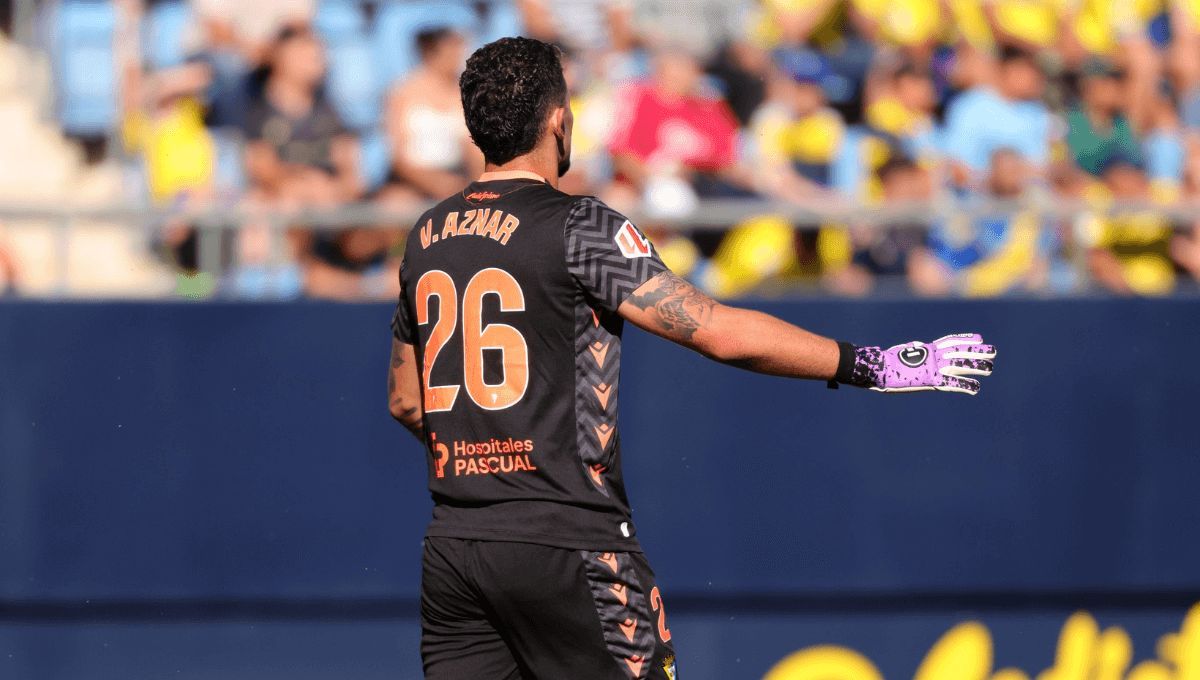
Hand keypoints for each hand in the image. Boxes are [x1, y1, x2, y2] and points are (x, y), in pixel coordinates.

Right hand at [853, 333, 995, 394]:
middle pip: (959, 350)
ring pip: (959, 363)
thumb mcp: (902, 352)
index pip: (950, 341)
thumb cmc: (885, 362)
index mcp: (926, 348)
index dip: (965, 339)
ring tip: (990, 368)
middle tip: (993, 351)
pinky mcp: (930, 379)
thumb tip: (919, 345)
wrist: (878, 367)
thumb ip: (914, 349)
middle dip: (977, 351)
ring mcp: (932, 366)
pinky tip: (976, 388)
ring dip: (976, 366)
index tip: (979, 338)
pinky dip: (964, 385)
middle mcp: (932, 355)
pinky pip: (951, 382)